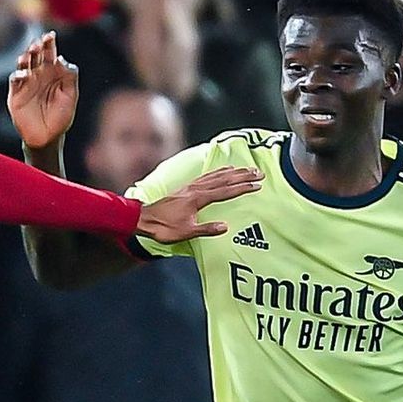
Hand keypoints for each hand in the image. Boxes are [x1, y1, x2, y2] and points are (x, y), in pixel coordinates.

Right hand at [8, 31, 78, 150]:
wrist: (47, 138)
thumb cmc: (61, 118)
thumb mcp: (70, 97)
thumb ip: (70, 77)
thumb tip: (62, 59)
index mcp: (52, 73)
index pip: (50, 54)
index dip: (49, 44)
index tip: (50, 36)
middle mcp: (38, 75)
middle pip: (36, 55)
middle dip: (37, 47)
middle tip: (39, 42)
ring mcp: (26, 84)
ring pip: (24, 64)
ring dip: (26, 56)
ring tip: (30, 52)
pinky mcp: (16, 94)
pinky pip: (15, 80)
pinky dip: (18, 74)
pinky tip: (25, 74)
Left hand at [136, 166, 262, 243]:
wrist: (143, 218)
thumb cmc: (163, 227)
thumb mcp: (185, 232)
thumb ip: (206, 229)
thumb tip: (225, 227)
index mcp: (198, 199)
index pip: (225, 191)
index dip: (242, 188)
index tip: (257, 185)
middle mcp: (196, 189)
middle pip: (224, 180)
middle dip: (243, 176)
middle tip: (259, 173)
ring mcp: (191, 186)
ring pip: (216, 176)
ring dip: (233, 172)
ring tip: (247, 168)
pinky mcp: (186, 187)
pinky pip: (207, 176)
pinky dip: (218, 171)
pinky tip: (224, 170)